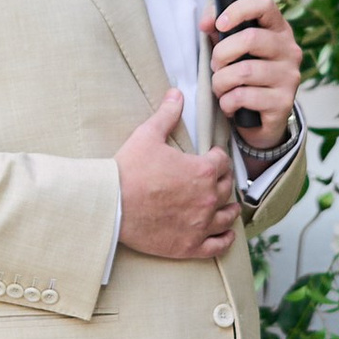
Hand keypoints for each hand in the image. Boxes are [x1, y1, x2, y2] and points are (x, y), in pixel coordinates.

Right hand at [117, 90, 239, 261]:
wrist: (110, 205)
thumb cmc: (129, 170)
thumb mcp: (147, 135)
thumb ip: (167, 114)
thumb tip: (176, 93)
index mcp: (203, 171)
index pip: (222, 162)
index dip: (216, 158)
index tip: (211, 158)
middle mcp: (208, 199)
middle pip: (226, 187)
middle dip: (221, 181)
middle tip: (213, 180)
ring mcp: (201, 225)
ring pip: (227, 216)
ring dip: (228, 208)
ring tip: (226, 206)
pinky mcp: (190, 246)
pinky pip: (218, 245)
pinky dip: (225, 239)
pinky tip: (226, 234)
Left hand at [207, 0, 301, 150]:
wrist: (262, 120)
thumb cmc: (244, 76)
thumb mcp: (232, 48)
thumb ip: (219, 29)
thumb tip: (205, 22)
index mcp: (278, 30)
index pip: (264, 4)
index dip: (238, 10)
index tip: (218, 24)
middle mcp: (290, 50)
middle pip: (250, 38)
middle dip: (221, 54)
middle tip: (216, 66)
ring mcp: (290, 77)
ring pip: (244, 71)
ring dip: (221, 81)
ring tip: (220, 88)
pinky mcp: (284, 102)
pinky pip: (244, 96)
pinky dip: (227, 102)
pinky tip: (230, 104)